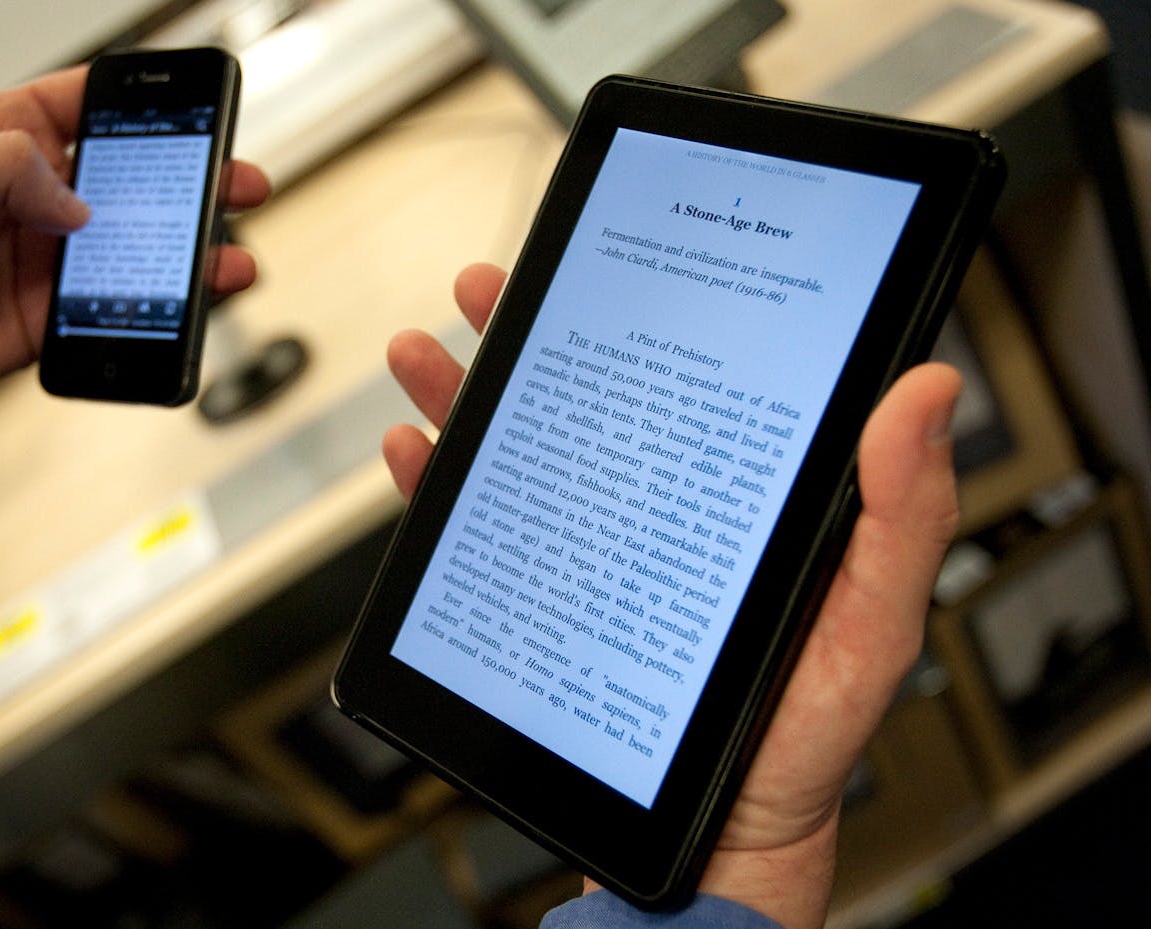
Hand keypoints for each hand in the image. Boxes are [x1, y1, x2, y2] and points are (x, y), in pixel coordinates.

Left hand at [0, 66, 269, 442]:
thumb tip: (75, 196)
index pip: (73, 108)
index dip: (132, 104)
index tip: (187, 108)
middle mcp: (20, 200)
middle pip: (121, 179)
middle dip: (183, 180)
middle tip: (233, 183)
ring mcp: (34, 262)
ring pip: (128, 248)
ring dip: (181, 252)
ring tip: (225, 255)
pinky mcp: (39, 321)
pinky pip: (108, 311)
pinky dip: (151, 310)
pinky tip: (179, 306)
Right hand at [384, 262, 960, 928]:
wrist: (720, 833)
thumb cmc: (804, 732)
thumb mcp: (872, 621)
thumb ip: (901, 514)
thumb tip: (923, 393)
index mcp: (736, 492)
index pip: (685, 375)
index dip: (646, 308)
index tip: (613, 259)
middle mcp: (658, 507)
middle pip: (587, 396)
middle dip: (528, 331)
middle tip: (494, 284)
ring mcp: (597, 548)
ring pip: (521, 448)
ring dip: (466, 391)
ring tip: (431, 351)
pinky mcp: (547, 596)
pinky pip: (481, 529)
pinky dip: (438, 484)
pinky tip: (417, 449)